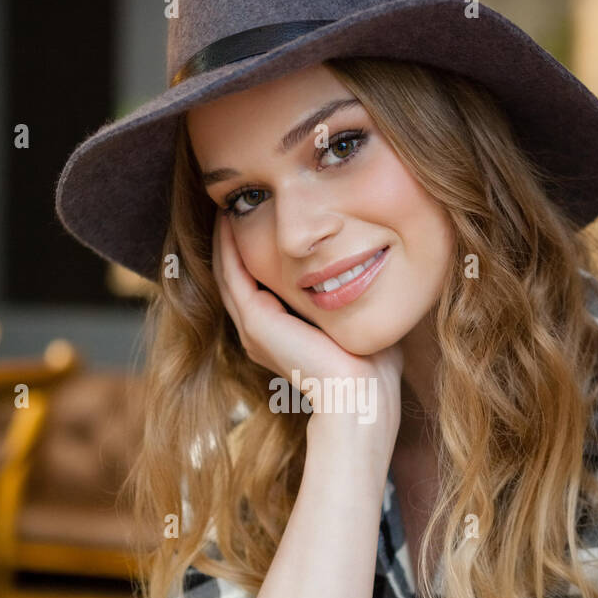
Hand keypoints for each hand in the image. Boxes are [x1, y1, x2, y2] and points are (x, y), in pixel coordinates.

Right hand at [212, 211, 403, 438]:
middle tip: (232, 202)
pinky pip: (233, 274)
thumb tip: (368, 275)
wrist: (363, 395)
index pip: (255, 284)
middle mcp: (259, 333)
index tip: (258, 216)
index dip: (251, 250)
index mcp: (278, 335)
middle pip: (234, 275)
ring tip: (226, 204)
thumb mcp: (355, 322)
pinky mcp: (257, 323)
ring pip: (228, 271)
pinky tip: (230, 220)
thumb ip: (351, 301)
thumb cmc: (372, 367)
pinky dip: (229, 246)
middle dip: (232, 238)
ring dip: (225, 237)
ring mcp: (254, 329)